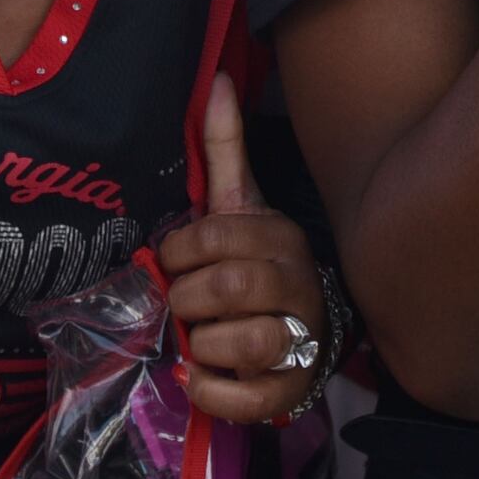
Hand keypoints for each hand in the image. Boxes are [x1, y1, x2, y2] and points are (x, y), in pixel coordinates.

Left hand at [159, 73, 333, 424]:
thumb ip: (224, 149)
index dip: (179, 253)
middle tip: (180, 305)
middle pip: (230, 287)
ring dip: (204, 345)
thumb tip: (217, 80)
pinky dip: (212, 392)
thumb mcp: (240, 206)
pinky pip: (247, 398)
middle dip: (187, 299)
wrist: (306, 329)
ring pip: (248, 341)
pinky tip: (201, 376)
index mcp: (276, 236)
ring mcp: (299, 339)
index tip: (172, 263)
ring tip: (196, 340)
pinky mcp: (290, 391)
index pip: (217, 235)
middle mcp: (295, 284)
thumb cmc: (257, 263)